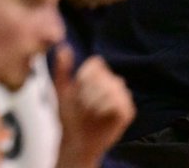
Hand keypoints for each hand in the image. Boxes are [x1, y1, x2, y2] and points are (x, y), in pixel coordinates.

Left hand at [54, 46, 135, 167]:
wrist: (75, 140)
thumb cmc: (68, 115)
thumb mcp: (60, 89)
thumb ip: (62, 68)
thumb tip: (64, 48)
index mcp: (97, 73)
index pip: (95, 64)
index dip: (83, 78)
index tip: (76, 89)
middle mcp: (112, 81)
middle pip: (102, 77)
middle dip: (87, 92)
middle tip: (82, 104)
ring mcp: (121, 96)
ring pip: (111, 89)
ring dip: (94, 101)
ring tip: (89, 110)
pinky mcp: (127, 112)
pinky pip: (119, 104)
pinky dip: (104, 109)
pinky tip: (98, 115)